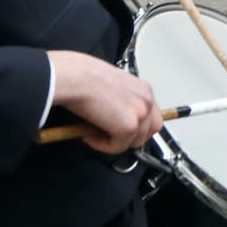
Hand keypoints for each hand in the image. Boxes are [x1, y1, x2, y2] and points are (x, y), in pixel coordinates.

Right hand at [46, 50, 163, 154]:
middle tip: (108, 136)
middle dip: (129, 138)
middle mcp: (146, 100)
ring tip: (95, 132)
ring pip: (134, 142)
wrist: (75, 78)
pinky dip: (102, 146)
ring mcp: (140, 114)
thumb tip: (115, 119)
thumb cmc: (84, 78)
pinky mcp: (128, 127)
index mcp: (143, 89)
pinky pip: (118, 147)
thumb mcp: (112, 87)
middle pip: (149, 132)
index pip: (152, 117)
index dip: (136, 128)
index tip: (119, 131)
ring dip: (114, 142)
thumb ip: (121, 102)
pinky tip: (89, 134)